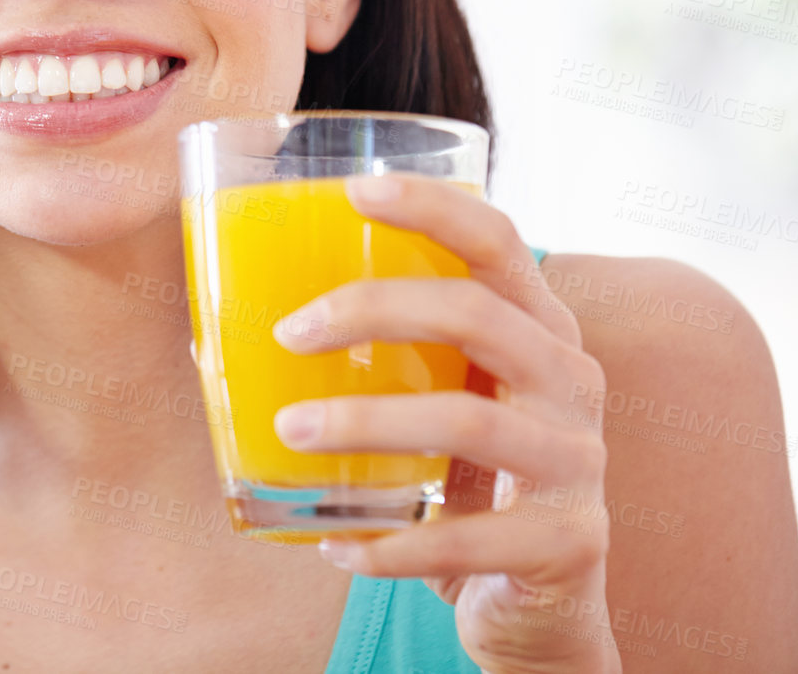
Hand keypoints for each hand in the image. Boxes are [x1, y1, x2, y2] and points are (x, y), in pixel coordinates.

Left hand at [270, 173, 619, 673]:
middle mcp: (571, 380)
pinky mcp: (569, 542)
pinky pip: (463, 538)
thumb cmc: (466, 485)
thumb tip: (220, 337)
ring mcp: (577, 461)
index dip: (432, 207)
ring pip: (467, 423)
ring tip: (292, 432)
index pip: (497, 241)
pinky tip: (334, 546)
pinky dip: (389, 544)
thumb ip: (377, 362)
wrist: (540, 605)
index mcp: (539, 328)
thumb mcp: (438, 404)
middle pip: (476, 313)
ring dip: (365, 424)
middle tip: (290, 333)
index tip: (355, 192)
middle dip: (373, 308)